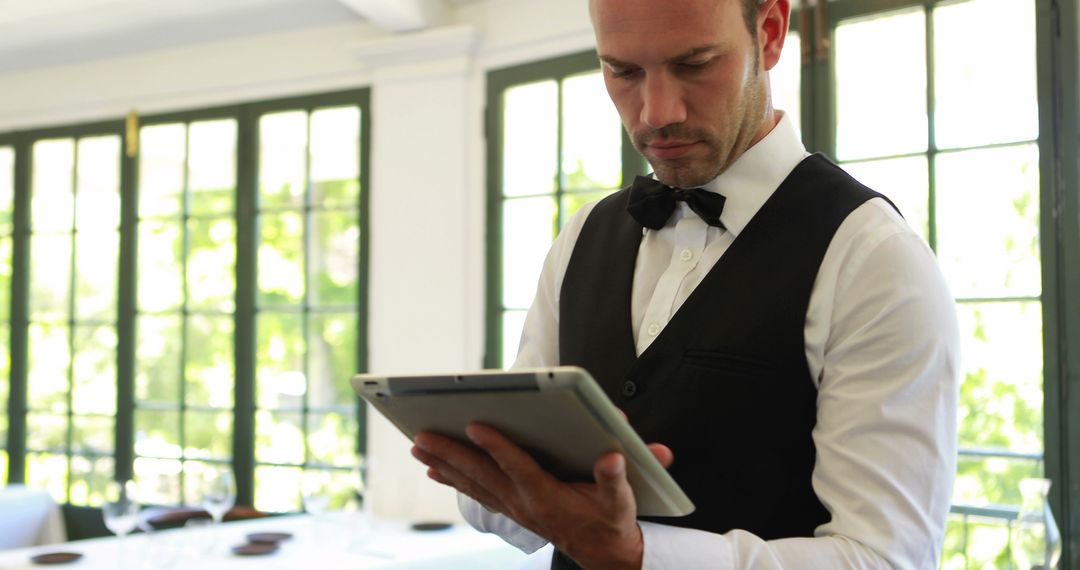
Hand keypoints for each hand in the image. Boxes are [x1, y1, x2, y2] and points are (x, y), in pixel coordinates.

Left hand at [412, 424, 672, 568]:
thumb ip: (614, 478)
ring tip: (418, 448)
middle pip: (481, 474)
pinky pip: (477, 492)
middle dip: (450, 455)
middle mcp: (524, 502)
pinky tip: (436, 470)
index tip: (474, 426)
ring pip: (473, 483)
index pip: (517, 467)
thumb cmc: (611, 521)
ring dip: (444, 465)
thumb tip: (612, 457)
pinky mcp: (512, 508)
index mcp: (547, 496)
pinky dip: (455, 480)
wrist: (604, 553)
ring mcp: (514, 507)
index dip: (496, 446)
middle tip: (421, 437)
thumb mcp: (620, 500)